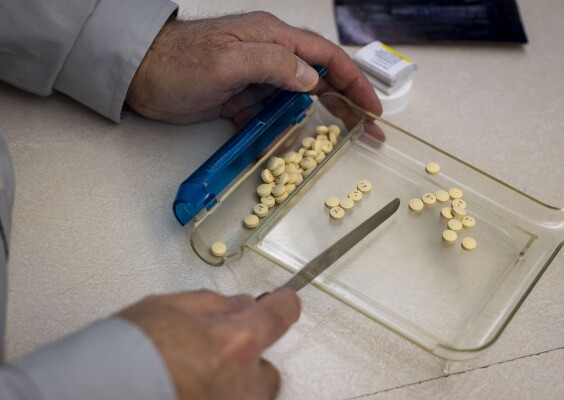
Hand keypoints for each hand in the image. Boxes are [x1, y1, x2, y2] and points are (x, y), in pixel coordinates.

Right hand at [117, 288, 300, 399]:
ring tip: (195, 380)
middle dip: (246, 358)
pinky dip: (219, 399)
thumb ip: (213, 304)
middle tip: (212, 355)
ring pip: (251, 396)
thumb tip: (238, 304)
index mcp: (234, 342)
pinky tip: (191, 392)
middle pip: (268, 366)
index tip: (284, 302)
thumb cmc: (120, 358)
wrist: (92, 395)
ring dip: (234, 386)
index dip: (283, 304)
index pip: (280, 314)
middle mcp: (243, 384)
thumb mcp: (167, 308)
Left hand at [125, 12, 381, 124]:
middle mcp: (269, 56)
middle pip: (319, 80)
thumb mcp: (226, 60)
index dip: (354, 82)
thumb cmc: (177, 62)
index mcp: (272, 38)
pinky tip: (289, 148)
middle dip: (347, 105)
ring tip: (337, 144)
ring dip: (316, 123)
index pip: (325, 58)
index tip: (372, 108)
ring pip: (297, 103)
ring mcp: (256, 80)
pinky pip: (271, 118)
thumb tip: (311, 79)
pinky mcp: (242, 100)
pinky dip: (282, 134)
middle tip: (368, 132)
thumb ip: (271, 64)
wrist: (138, 75)